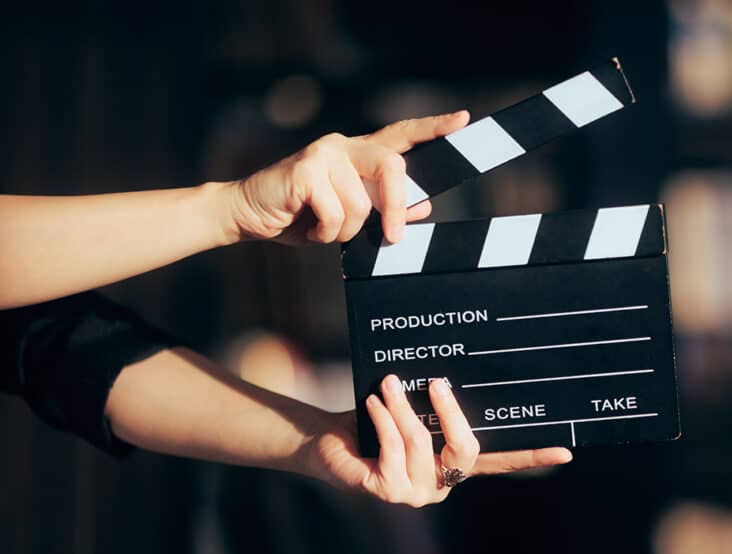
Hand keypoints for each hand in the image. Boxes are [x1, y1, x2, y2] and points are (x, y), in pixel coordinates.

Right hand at [226, 111, 469, 245]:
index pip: (402, 135)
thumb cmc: (302, 216)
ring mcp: (325, 153)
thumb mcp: (349, 217)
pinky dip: (326, 232)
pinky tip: (309, 227)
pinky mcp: (306, 168)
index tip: (462, 119)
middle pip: (392, 168)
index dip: (432, 127)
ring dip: (346, 230)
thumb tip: (424, 207)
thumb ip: (383, 209)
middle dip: (396, 207)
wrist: (249, 215)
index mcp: (360, 154)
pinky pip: (336, 213)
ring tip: (325, 229)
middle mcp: (345, 146)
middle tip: (393, 237)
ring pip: (362, 203)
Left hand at [302, 375, 573, 506]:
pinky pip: (393, 451)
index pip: (501, 461)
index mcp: (455, 463)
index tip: (565, 452)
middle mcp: (442, 483)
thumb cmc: (376, 420)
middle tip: (437, 383)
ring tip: (389, 382)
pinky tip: (374, 402)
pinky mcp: (387, 492)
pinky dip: (384, 419)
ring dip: (404, 408)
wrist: (329, 440)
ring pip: (422, 444)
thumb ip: (435, 404)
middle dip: (450, 414)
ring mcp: (416, 493)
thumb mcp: (413, 407)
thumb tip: (453, 372)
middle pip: (465, 452)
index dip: (532, 457)